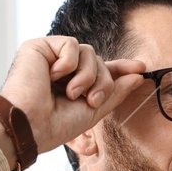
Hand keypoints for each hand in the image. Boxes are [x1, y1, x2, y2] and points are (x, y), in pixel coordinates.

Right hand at [0, 36, 150, 158]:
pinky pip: (71, 44)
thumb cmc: (55, 125)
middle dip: (103, 81)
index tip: (141, 68)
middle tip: (91, 100)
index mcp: (72, 84)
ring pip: (89, 52)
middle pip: (99, 62)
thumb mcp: (94, 110)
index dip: (121, 68)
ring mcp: (50, 58)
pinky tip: (52, 76)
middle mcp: (62, 70)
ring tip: (71, 93)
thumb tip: (137, 75)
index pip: (101, 70)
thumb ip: (115, 92)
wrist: (30, 126)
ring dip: (87, 75)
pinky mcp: (38, 48)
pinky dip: (69, 63)